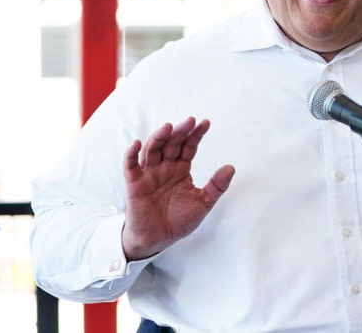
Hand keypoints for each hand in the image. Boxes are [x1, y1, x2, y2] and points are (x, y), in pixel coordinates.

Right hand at [121, 117, 234, 260]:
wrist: (158, 240)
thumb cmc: (178, 220)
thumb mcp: (203, 203)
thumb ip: (216, 186)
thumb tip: (231, 167)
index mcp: (181, 169)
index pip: (189, 147)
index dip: (196, 135)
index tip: (206, 123)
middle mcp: (165, 167)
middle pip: (171, 144)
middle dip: (180, 132)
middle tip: (190, 121)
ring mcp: (149, 174)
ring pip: (152, 150)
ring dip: (159, 137)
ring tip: (168, 127)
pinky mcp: (134, 184)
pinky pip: (130, 166)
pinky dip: (131, 154)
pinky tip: (136, 144)